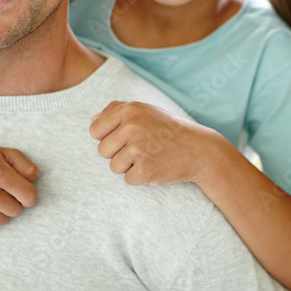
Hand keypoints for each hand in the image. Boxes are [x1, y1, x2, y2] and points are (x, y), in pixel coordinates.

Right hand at [0, 144, 38, 232]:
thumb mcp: (8, 154)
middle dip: (13, 202)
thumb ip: (27, 167)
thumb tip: (32, 184)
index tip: (23, 191)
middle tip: (2, 192)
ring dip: (0, 211)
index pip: (28, 196)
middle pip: (16, 211)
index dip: (29, 195)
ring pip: (2, 221)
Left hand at [89, 101, 218, 185]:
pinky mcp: (145, 170)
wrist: (199, 150)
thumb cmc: (169, 129)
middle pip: (102, 151)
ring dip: (129, 166)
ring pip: (113, 166)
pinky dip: (140, 177)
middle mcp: (131, 127)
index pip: (95, 130)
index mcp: (129, 110)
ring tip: (149, 156)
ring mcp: (138, 148)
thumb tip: (92, 121)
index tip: (125, 138)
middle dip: (118, 153)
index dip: (108, 137)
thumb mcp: (146, 111)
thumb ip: (116, 111)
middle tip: (141, 148)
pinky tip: (156, 166)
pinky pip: (127, 180)